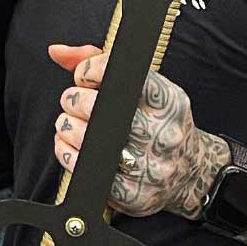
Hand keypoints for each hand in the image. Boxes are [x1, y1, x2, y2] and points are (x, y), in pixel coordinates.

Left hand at [49, 44, 228, 221]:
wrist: (190, 171)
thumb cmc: (156, 121)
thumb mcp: (142, 86)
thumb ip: (98, 62)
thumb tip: (56, 51)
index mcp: (168, 102)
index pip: (128, 78)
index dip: (94, 70)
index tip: (83, 75)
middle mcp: (162, 134)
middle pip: (102, 110)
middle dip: (74, 100)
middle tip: (72, 100)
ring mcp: (150, 167)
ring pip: (91, 142)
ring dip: (68, 126)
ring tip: (69, 122)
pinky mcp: (134, 194)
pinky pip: (88, 173)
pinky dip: (68, 155)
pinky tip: (70, 145)